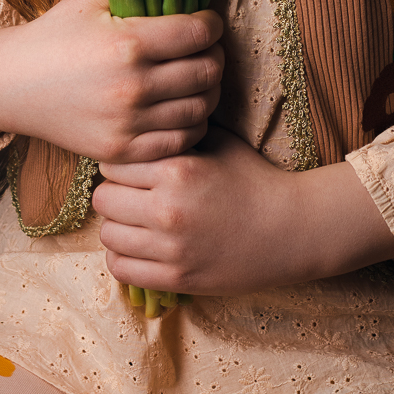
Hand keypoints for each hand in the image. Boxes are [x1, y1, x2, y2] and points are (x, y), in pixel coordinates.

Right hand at [0, 0, 223, 161]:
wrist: (12, 84)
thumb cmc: (56, 34)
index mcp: (128, 43)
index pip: (200, 33)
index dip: (212, 24)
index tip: (207, 22)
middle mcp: (132, 87)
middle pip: (207, 72)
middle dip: (214, 55)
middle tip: (206, 48)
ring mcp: (127, 124)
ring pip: (201, 109)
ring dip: (208, 90)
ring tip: (197, 77)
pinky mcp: (120, 151)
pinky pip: (180, 142)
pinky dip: (192, 123)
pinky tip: (182, 107)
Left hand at [92, 126, 393, 294]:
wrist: (289, 228)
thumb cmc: (252, 178)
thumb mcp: (217, 141)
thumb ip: (177, 131)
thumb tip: (141, 115)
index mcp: (177, 170)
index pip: (112, 163)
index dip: (120, 161)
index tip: (132, 164)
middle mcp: (168, 209)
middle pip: (104, 199)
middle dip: (114, 192)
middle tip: (131, 192)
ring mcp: (171, 249)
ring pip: (108, 235)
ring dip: (117, 225)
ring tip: (134, 219)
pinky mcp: (175, 278)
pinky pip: (121, 268)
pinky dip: (122, 256)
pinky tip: (139, 244)